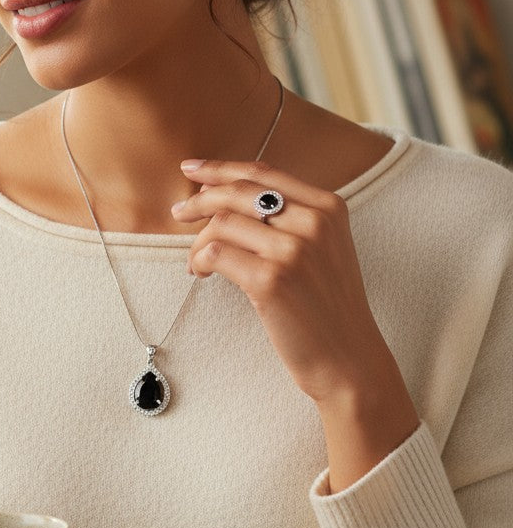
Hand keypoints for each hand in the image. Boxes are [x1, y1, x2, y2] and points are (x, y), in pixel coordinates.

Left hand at [172, 158, 418, 488]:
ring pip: (222, 222)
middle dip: (199, 198)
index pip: (263, 172)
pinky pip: (215, 253)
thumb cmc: (326, 305)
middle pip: (238, 192)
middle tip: (178, 211)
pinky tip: (200, 273)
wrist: (349, 359)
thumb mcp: (322, 248)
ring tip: (196, 261)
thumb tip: (222, 191)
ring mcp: (294, 250)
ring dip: (198, 240)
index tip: (191, 168)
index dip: (221, 168)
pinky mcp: (272, 280)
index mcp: (328, 206)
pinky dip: (198, 260)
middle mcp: (314, 222)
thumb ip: (288, 216)